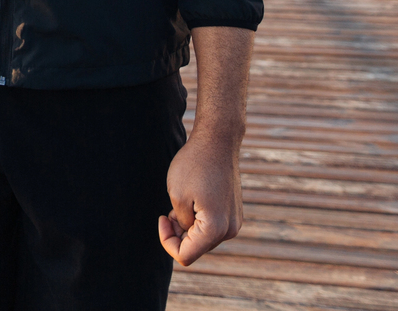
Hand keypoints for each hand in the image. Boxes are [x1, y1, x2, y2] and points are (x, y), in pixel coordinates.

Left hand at [158, 129, 241, 265]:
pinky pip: (212, 228)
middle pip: (195, 248)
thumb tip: (188, 234)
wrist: (218, 142)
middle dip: (178, 233)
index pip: (185, 256)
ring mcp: (234, 222)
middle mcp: (229, 230)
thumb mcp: (176, 196)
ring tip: (182, 201)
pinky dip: (199, 220)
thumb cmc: (194, 165)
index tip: (162, 218)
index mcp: (215, 229)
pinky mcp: (234, 214)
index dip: (167, 242)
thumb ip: (180, 224)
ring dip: (188, 226)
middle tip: (169, 209)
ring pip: (203, 238)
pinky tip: (194, 200)